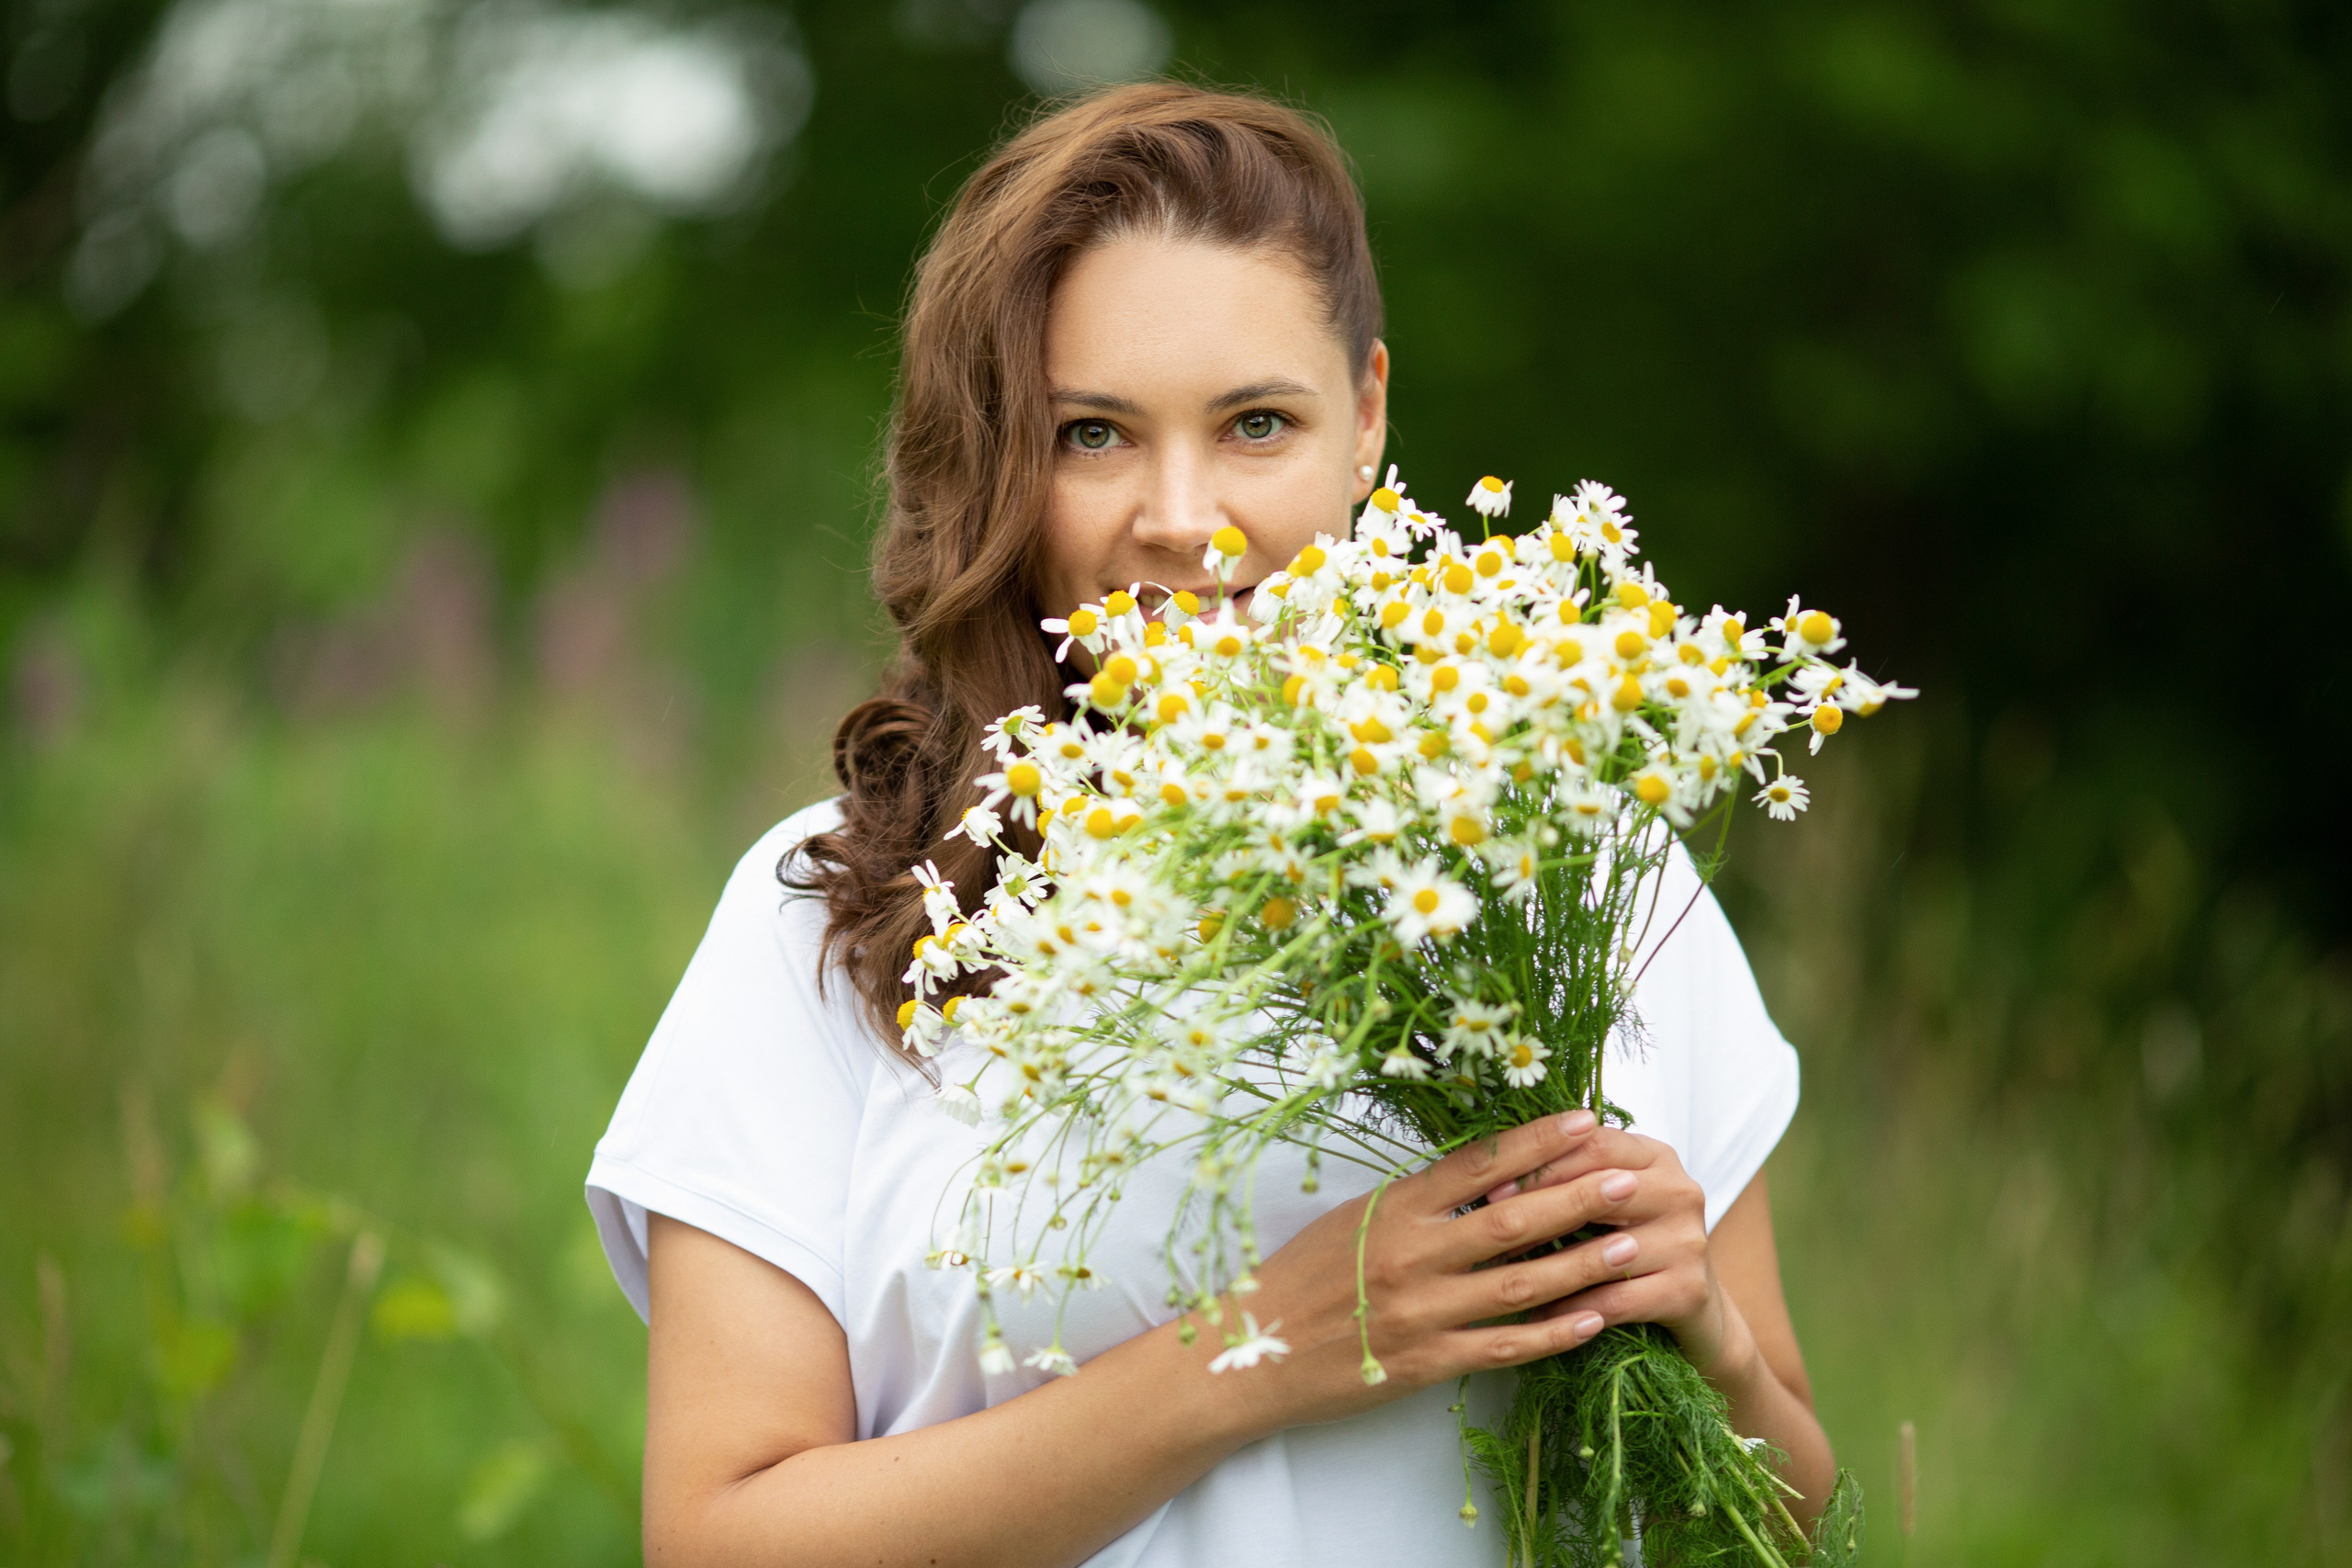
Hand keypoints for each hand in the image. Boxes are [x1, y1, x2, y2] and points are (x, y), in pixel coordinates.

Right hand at [1221, 1109, 1657, 1432]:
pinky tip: (1596, 1320)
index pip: (1478, 1165)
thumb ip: (1414, 1201)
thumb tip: (1480, 1174)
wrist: (1250, 1353)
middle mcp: (1411, 1255)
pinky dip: (1553, 1335)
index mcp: (1392, 1209)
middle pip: (1512, 1221)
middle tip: (1632, 1178)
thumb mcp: (1350, 1220)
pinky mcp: (1426, 1363)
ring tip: (1631, 1244)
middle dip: (1579, 1196)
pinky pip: (1504, 1347)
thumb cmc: (1298, 1278)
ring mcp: (1422, 1312)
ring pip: (1520, 1285)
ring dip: (1582, 1264)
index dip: (1537, 1142)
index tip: (1587, 1122)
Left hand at [1483, 1126, 1757, 1385]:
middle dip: (1539, 1206)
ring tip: (1498, 1274)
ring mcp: (1689, 1240)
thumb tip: (1489, 1169)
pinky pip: (1615, 1300)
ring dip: (1548, 1264)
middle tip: (1488, 1225)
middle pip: (1601, 1188)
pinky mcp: (1688, 1290)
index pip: (1594, 1143)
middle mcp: (1680, 1189)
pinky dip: (1572, 1310)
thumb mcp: (1606, 1200)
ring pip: (1605, 1249)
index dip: (1540, 1160)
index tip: (1491, 1183)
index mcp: (1655, 1156)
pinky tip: (1536, 1317)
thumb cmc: (1630, 1244)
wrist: (1693, 1307)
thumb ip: (1569, 1176)